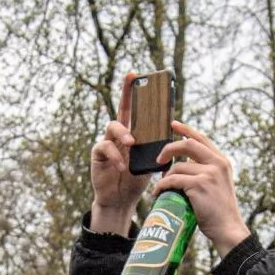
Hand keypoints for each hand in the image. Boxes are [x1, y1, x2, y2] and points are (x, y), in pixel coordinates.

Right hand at [88, 75, 156, 233]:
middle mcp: (119, 134)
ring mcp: (108, 142)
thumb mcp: (150, 162)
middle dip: (127, 91)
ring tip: (132, 142)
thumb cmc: (136, 179)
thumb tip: (176, 136)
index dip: (137, 93)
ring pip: (113, 127)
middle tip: (131, 77)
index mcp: (133, 133)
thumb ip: (158, 148)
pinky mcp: (98, 155)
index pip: (137, 110)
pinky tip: (123, 167)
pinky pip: (105, 148)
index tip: (138, 75)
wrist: (121, 200)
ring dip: (124, 132)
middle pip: (122, 108)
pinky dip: (116, 156)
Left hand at [155, 121, 251, 256]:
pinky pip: (173, 180)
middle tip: (159, 159)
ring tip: (161, 187)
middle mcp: (217, 164)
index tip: (173, 124)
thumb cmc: (219, 211)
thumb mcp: (218, 185)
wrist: (228, 228)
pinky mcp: (199, 185)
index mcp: (222, 161)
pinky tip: (158, 193)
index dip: (186, 130)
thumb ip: (206, 172)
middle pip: (188, 145)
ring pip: (178, 167)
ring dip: (165, 177)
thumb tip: (184, 165)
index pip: (202, 139)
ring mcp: (209, 173)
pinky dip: (162, 186)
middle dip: (169, 148)